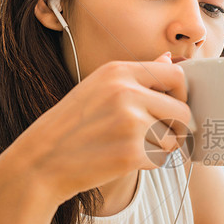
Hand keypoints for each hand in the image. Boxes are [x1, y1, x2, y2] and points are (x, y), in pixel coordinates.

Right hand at [1, 52, 190, 205]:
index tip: (171, 108)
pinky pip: (160, 159)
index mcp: (118, 72)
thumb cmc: (72, 126)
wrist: (41, 161)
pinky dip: (148, 163)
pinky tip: (124, 159)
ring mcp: (130, 123)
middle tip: (159, 136)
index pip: (176, 76)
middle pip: (182, 112)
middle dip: (176, 128)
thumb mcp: (99, 88)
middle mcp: (126, 93)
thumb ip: (137, 76)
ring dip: (161, 148)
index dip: (181, 95)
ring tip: (132, 147)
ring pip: (173, 138)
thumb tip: (169, 60)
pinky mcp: (131, 153)